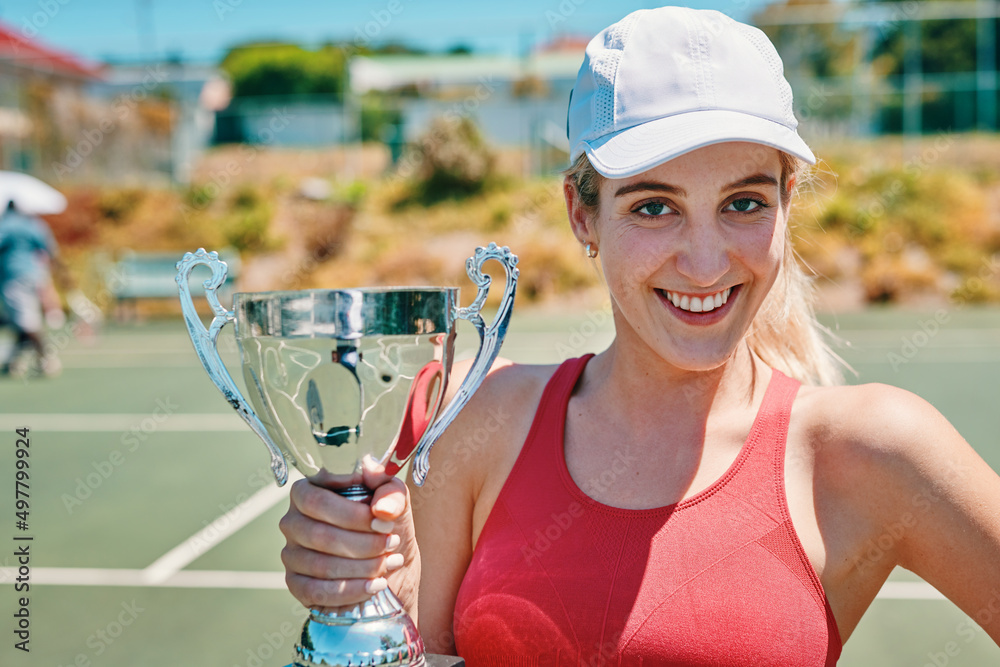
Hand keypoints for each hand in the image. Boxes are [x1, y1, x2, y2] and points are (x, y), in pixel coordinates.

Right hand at [279, 455, 418, 609]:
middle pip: (320, 535)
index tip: (383, 520)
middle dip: (363, 542)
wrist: (389, 566)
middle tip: (391, 542)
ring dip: (362, 566)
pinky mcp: (296, 584)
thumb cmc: (385, 526)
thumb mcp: (395, 503)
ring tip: (390, 561)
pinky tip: (375, 584)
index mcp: (309, 491)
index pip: (317, 499)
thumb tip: (372, 472)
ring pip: (321, 565)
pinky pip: (317, 591)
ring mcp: (291, 553)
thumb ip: (387, 487)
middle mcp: (293, 520)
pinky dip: (351, 590)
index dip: (352, 513)